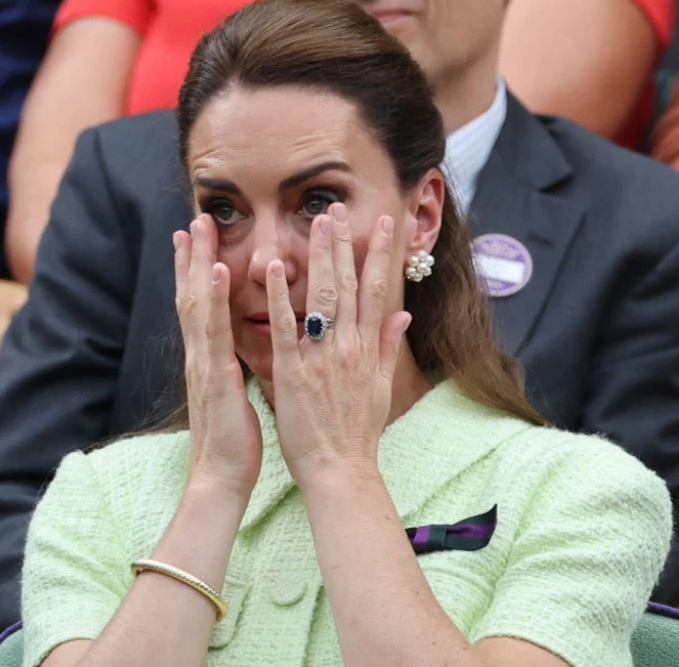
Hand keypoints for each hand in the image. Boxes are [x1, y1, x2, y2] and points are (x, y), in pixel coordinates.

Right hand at [174, 215, 262, 498]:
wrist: (221, 478)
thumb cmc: (233, 441)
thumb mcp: (233, 395)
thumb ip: (232, 367)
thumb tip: (236, 351)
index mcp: (207, 360)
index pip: (199, 307)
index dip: (196, 271)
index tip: (198, 239)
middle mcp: (199, 355)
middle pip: (191, 296)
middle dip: (192, 256)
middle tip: (194, 219)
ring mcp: (203, 363)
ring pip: (197, 304)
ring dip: (197, 263)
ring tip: (198, 229)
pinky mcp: (215, 376)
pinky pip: (214, 332)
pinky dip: (212, 298)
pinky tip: (216, 272)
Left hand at [266, 204, 411, 485]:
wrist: (339, 470)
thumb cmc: (357, 433)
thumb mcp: (380, 389)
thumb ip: (387, 349)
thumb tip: (402, 318)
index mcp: (367, 350)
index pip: (378, 292)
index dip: (381, 255)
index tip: (384, 223)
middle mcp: (348, 347)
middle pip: (350, 285)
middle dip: (346, 244)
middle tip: (340, 208)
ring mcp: (321, 357)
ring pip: (323, 297)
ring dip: (321, 257)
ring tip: (318, 221)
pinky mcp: (292, 371)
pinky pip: (286, 328)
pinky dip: (281, 297)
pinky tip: (276, 268)